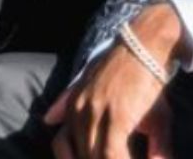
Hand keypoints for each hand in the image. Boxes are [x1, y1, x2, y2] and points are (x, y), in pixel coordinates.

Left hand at [44, 4, 190, 158]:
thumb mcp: (93, 82)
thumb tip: (47, 120)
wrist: (145, 44)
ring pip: (94, 157)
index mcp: (73, 106)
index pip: (61, 146)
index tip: (87, 158)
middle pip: (79, 155)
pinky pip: (113, 156)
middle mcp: (79, 112)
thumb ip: (66, 100)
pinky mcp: (117, 118)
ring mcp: (96, 115)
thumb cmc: (124, 66)